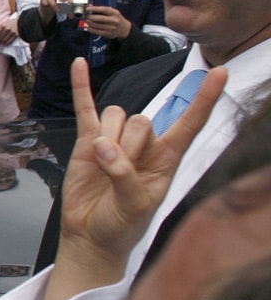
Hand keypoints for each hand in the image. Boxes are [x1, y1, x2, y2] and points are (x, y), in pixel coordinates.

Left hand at [0, 17, 19, 44]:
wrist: (21, 22)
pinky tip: (6, 43)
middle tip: (1, 40)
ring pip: (4, 40)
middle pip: (0, 37)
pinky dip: (7, 43)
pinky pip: (10, 41)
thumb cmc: (11, 23)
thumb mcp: (4, 24)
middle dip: (0, 40)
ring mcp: (11, 32)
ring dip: (3, 42)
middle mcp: (6, 28)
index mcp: (3, 25)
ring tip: (3, 42)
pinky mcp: (16, 34)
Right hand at [37, 0, 75, 24]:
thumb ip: (69, 11)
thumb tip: (72, 16)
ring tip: (57, 10)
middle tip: (63, 1)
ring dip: (53, 3)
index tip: (71, 2)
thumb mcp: (65, 9)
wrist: (48, 12)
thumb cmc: (58, 7)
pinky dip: (46, 3)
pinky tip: (48, 6)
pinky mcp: (43, 0)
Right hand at [44, 58, 225, 299]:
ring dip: (107, 137)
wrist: (91, 235)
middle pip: (140, 120)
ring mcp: (114, 139)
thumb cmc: (122, 225)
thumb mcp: (135, 206)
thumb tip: (101, 146)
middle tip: (117, 173)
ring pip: (115, 115)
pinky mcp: (87, 141)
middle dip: (127, 145)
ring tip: (101, 168)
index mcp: (167, 158)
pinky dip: (81, 86)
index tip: (221, 72)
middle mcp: (144, 144)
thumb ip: (124, 175)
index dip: (205, 99)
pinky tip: (79, 64)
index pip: (190, 123)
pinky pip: (85, 107)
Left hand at [84, 5, 131, 38]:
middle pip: (100, 18)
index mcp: (115, 13)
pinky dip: (91, 29)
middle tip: (86, 15)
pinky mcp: (108, 34)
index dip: (95, 9)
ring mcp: (111, 28)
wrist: (124, 28)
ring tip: (87, 20)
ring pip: (97, 25)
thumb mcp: (112, 12)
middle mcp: (114, 20)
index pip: (104, 9)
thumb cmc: (116, 18)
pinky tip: (88, 27)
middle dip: (91, 17)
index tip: (87, 8)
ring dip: (90, 23)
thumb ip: (102, 9)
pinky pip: (97, 32)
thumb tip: (90, 6)